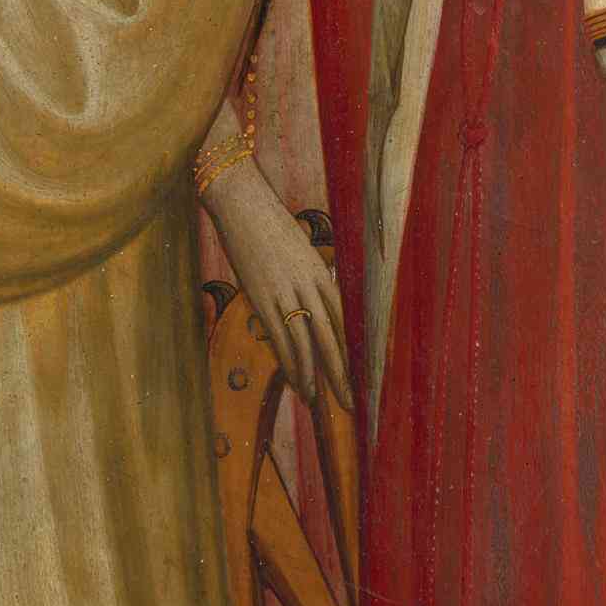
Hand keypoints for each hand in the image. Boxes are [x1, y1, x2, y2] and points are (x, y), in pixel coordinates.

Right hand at [209, 161, 350, 409]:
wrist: (242, 204)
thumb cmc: (268, 225)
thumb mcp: (298, 251)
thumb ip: (308, 278)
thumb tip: (312, 305)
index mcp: (322, 272)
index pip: (345, 319)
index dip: (354, 349)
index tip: (362, 373)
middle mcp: (310, 284)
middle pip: (332, 336)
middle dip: (341, 372)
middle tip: (350, 401)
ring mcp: (286, 291)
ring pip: (307, 342)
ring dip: (312, 374)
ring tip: (316, 400)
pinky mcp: (262, 296)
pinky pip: (280, 337)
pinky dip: (289, 362)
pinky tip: (294, 381)